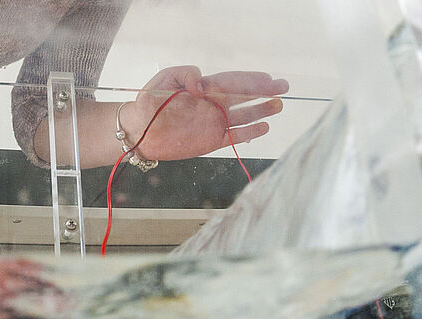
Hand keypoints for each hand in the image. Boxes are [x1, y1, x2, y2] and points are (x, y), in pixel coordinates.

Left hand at [122, 66, 288, 161]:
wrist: (138, 130)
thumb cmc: (149, 102)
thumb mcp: (164, 80)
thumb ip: (185, 74)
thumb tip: (203, 85)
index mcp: (205, 89)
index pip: (233, 82)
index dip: (251, 81)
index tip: (267, 79)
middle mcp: (213, 106)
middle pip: (244, 97)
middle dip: (264, 92)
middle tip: (283, 88)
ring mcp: (213, 124)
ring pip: (243, 117)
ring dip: (261, 112)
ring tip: (278, 106)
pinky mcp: (209, 141)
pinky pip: (233, 137)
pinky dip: (248, 134)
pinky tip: (263, 128)